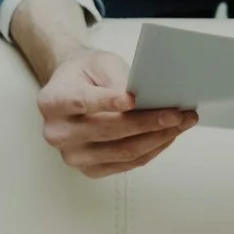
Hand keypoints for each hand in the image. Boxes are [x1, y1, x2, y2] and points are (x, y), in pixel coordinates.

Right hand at [37, 49, 195, 176]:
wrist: (74, 89)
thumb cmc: (88, 73)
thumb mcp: (100, 63)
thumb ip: (118, 80)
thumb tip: (148, 100)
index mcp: (52, 101)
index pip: (82, 102)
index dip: (108, 101)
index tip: (134, 99)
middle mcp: (57, 133)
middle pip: (108, 131)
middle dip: (148, 122)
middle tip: (177, 113)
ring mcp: (73, 155)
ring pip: (123, 151)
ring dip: (158, 138)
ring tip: (182, 123)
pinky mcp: (91, 169)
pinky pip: (128, 163)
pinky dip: (152, 149)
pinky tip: (169, 135)